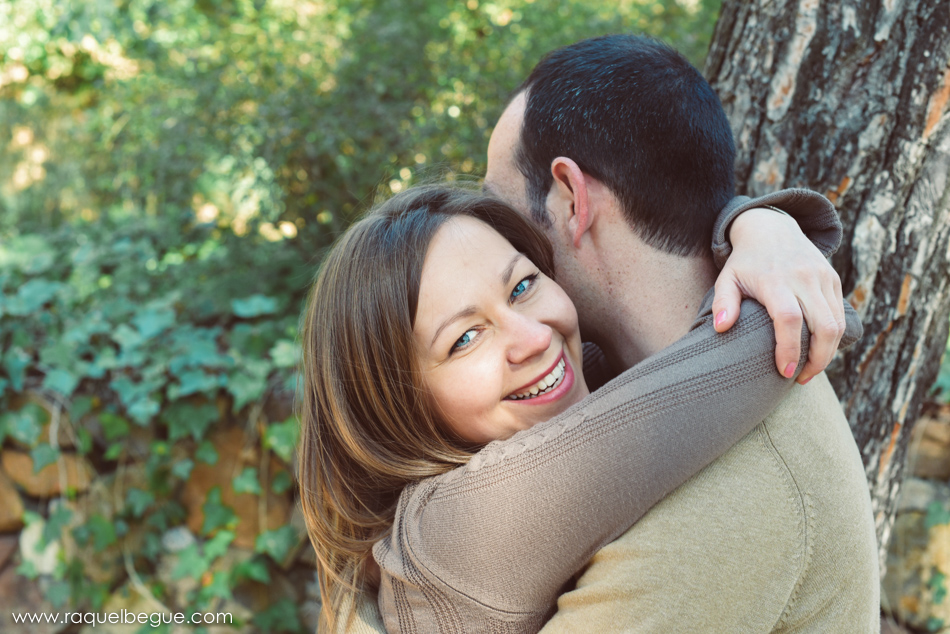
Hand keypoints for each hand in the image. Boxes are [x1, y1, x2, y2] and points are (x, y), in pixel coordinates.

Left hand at [712, 207, 845, 384]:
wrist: (772, 228)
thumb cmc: (745, 261)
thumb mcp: (727, 278)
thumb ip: (722, 302)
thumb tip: (721, 328)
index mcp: (775, 280)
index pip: (789, 319)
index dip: (789, 349)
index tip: (784, 372)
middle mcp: (804, 278)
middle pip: (823, 327)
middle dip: (816, 360)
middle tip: (800, 378)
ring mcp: (823, 278)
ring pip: (837, 325)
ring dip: (827, 353)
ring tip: (809, 370)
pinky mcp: (833, 280)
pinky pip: (840, 315)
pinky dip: (833, 338)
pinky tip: (818, 351)